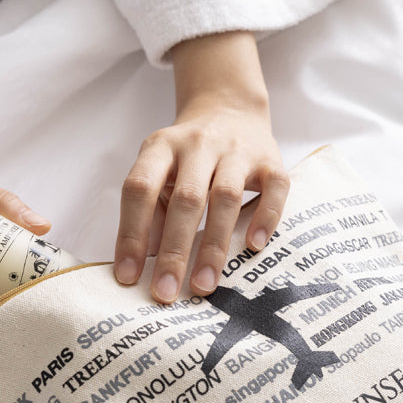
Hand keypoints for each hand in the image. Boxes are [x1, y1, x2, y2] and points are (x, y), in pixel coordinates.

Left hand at [114, 31, 288, 302]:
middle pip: (185, 199)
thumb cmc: (187, 157)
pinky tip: (253, 247)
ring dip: (213, 245)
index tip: (128, 276)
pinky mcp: (271, 160)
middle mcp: (197, 144)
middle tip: (165, 293)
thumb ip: (152, 210)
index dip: (131, 234)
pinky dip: (265, 217)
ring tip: (203, 285)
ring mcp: (237, 151)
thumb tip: (146, 259)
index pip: (139, 189)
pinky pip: (274, 189)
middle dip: (174, 250)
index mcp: (161, 147)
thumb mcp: (160, 171)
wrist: (229, 110)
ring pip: (225, 197)